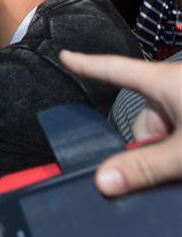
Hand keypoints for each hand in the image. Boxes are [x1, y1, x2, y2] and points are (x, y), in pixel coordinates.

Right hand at [59, 51, 181, 195]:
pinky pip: (179, 128)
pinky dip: (180, 146)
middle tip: (171, 163)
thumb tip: (104, 179)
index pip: (113, 70)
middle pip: (141, 118)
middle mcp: (176, 85)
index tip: (66, 56)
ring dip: (171, 149)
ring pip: (164, 128)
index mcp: (164, 82)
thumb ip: (143, 168)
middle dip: (151, 144)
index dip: (86, 65)